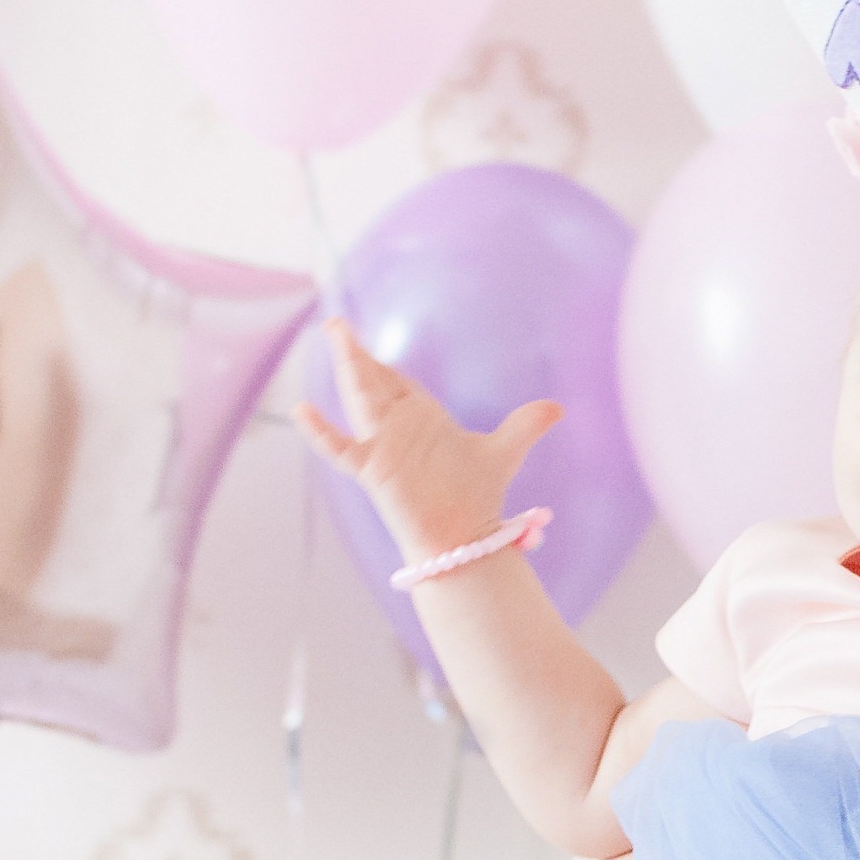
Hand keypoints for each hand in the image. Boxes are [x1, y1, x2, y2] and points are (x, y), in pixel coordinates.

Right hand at [293, 317, 559, 563]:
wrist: (465, 537)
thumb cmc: (477, 497)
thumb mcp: (504, 451)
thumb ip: (525, 425)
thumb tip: (557, 408)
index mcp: (422, 419)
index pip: (397, 382)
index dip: (382, 362)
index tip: (362, 338)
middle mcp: (398, 429)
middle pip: (372, 382)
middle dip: (355, 353)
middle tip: (335, 323)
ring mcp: (383, 447)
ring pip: (359, 399)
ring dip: (347, 367)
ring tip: (332, 334)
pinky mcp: (375, 470)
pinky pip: (341, 449)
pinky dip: (321, 433)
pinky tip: (301, 409)